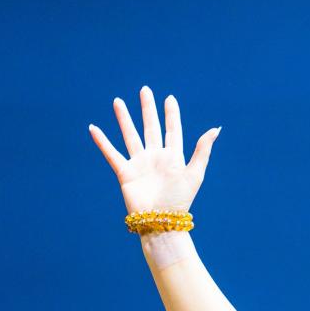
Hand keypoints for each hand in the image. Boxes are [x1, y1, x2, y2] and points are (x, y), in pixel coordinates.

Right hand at [89, 86, 219, 213]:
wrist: (161, 220)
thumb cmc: (180, 200)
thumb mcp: (194, 173)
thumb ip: (203, 150)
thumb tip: (216, 129)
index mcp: (173, 157)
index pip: (173, 131)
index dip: (171, 115)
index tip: (170, 98)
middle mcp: (156, 157)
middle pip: (151, 128)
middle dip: (148, 109)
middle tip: (145, 90)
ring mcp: (140, 164)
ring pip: (131, 135)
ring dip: (124, 119)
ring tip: (118, 101)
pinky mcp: (125, 172)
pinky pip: (111, 153)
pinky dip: (102, 141)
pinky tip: (93, 128)